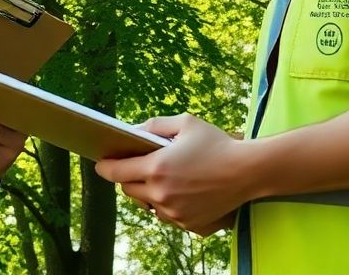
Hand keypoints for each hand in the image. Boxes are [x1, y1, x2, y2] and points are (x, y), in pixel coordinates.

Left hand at [95, 114, 247, 234]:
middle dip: (128, 177)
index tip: (100, 163)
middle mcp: (161, 194)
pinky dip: (168, 203)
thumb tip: (133, 132)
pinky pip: (167, 215)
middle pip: (128, 189)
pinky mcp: (188, 224)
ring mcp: (174, 213)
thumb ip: (154, 125)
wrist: (248, 171)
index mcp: (157, 168)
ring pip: (147, 204)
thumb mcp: (185, 123)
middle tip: (136, 166)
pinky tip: (182, 190)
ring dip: (148, 192)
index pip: (116, 172)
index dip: (105, 167)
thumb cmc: (217, 143)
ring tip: (162, 177)